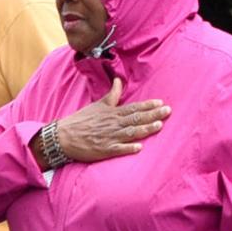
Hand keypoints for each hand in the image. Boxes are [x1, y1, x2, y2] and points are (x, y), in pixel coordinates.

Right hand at [55, 77, 170, 162]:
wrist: (63, 136)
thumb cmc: (81, 121)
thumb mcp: (97, 104)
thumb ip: (112, 94)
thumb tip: (119, 80)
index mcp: (112, 113)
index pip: (133, 108)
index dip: (148, 106)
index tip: (161, 103)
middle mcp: (113, 124)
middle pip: (136, 119)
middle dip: (153, 115)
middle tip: (168, 111)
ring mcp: (109, 137)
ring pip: (130, 133)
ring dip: (145, 129)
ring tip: (159, 126)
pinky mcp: (103, 150)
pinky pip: (118, 149)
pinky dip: (128, 148)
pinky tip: (139, 148)